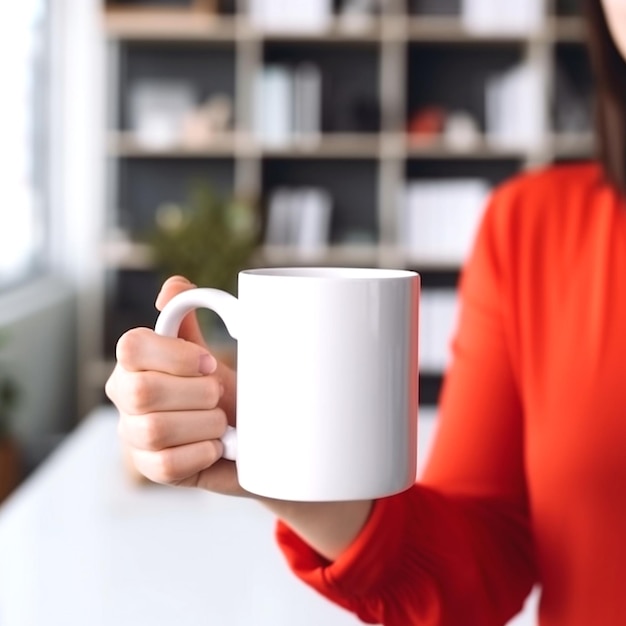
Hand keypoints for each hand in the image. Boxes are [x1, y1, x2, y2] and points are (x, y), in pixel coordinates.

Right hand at [106, 275, 372, 560]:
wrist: (257, 441)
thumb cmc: (231, 391)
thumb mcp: (212, 354)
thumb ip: (191, 318)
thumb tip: (172, 286)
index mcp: (138, 360)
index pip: (131, 345)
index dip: (174, 354)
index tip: (210, 362)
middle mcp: (126, 396)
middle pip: (140, 391)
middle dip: (195, 393)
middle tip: (219, 396)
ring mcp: (134, 436)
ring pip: (154, 430)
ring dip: (204, 424)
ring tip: (222, 423)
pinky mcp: (150, 470)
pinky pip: (167, 465)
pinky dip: (203, 453)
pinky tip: (216, 447)